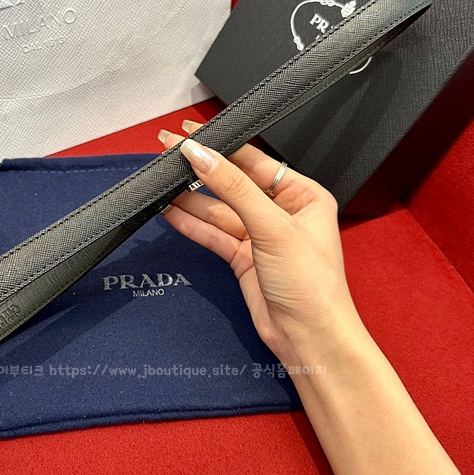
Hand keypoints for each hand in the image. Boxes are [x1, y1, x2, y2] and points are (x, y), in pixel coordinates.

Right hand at [158, 120, 362, 365]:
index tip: (190, 135)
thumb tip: (202, 155)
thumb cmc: (312, 285)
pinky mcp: (243, 258)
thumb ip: (234, 188)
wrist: (309, 339)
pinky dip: (191, 224)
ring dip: (189, 199)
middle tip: (168, 155)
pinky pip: (213, 234)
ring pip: (218, 210)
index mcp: (302, 195)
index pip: (254, 162)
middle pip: (232, 184)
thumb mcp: (272, 227)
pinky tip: (170, 212)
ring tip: (161, 183)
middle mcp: (281, 213)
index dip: (221, 147)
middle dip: (200, 171)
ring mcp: (260, 236)